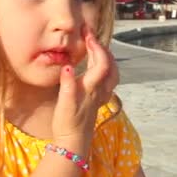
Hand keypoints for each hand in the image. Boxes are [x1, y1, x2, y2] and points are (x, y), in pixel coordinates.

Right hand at [52, 26, 118, 155]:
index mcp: (91, 87)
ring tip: (97, 49)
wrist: (73, 143)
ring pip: (112, 73)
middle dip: (102, 48)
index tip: (87, 33)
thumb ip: (67, 84)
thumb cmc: (67, 123)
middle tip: (90, 36)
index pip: (101, 61)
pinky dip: (106, 69)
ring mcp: (100, 96)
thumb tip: (67, 67)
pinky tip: (98, 69)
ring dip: (107, 58)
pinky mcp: (98, 101)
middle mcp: (100, 90)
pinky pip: (108, 81)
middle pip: (109, 65)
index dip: (96, 45)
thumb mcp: (64, 103)